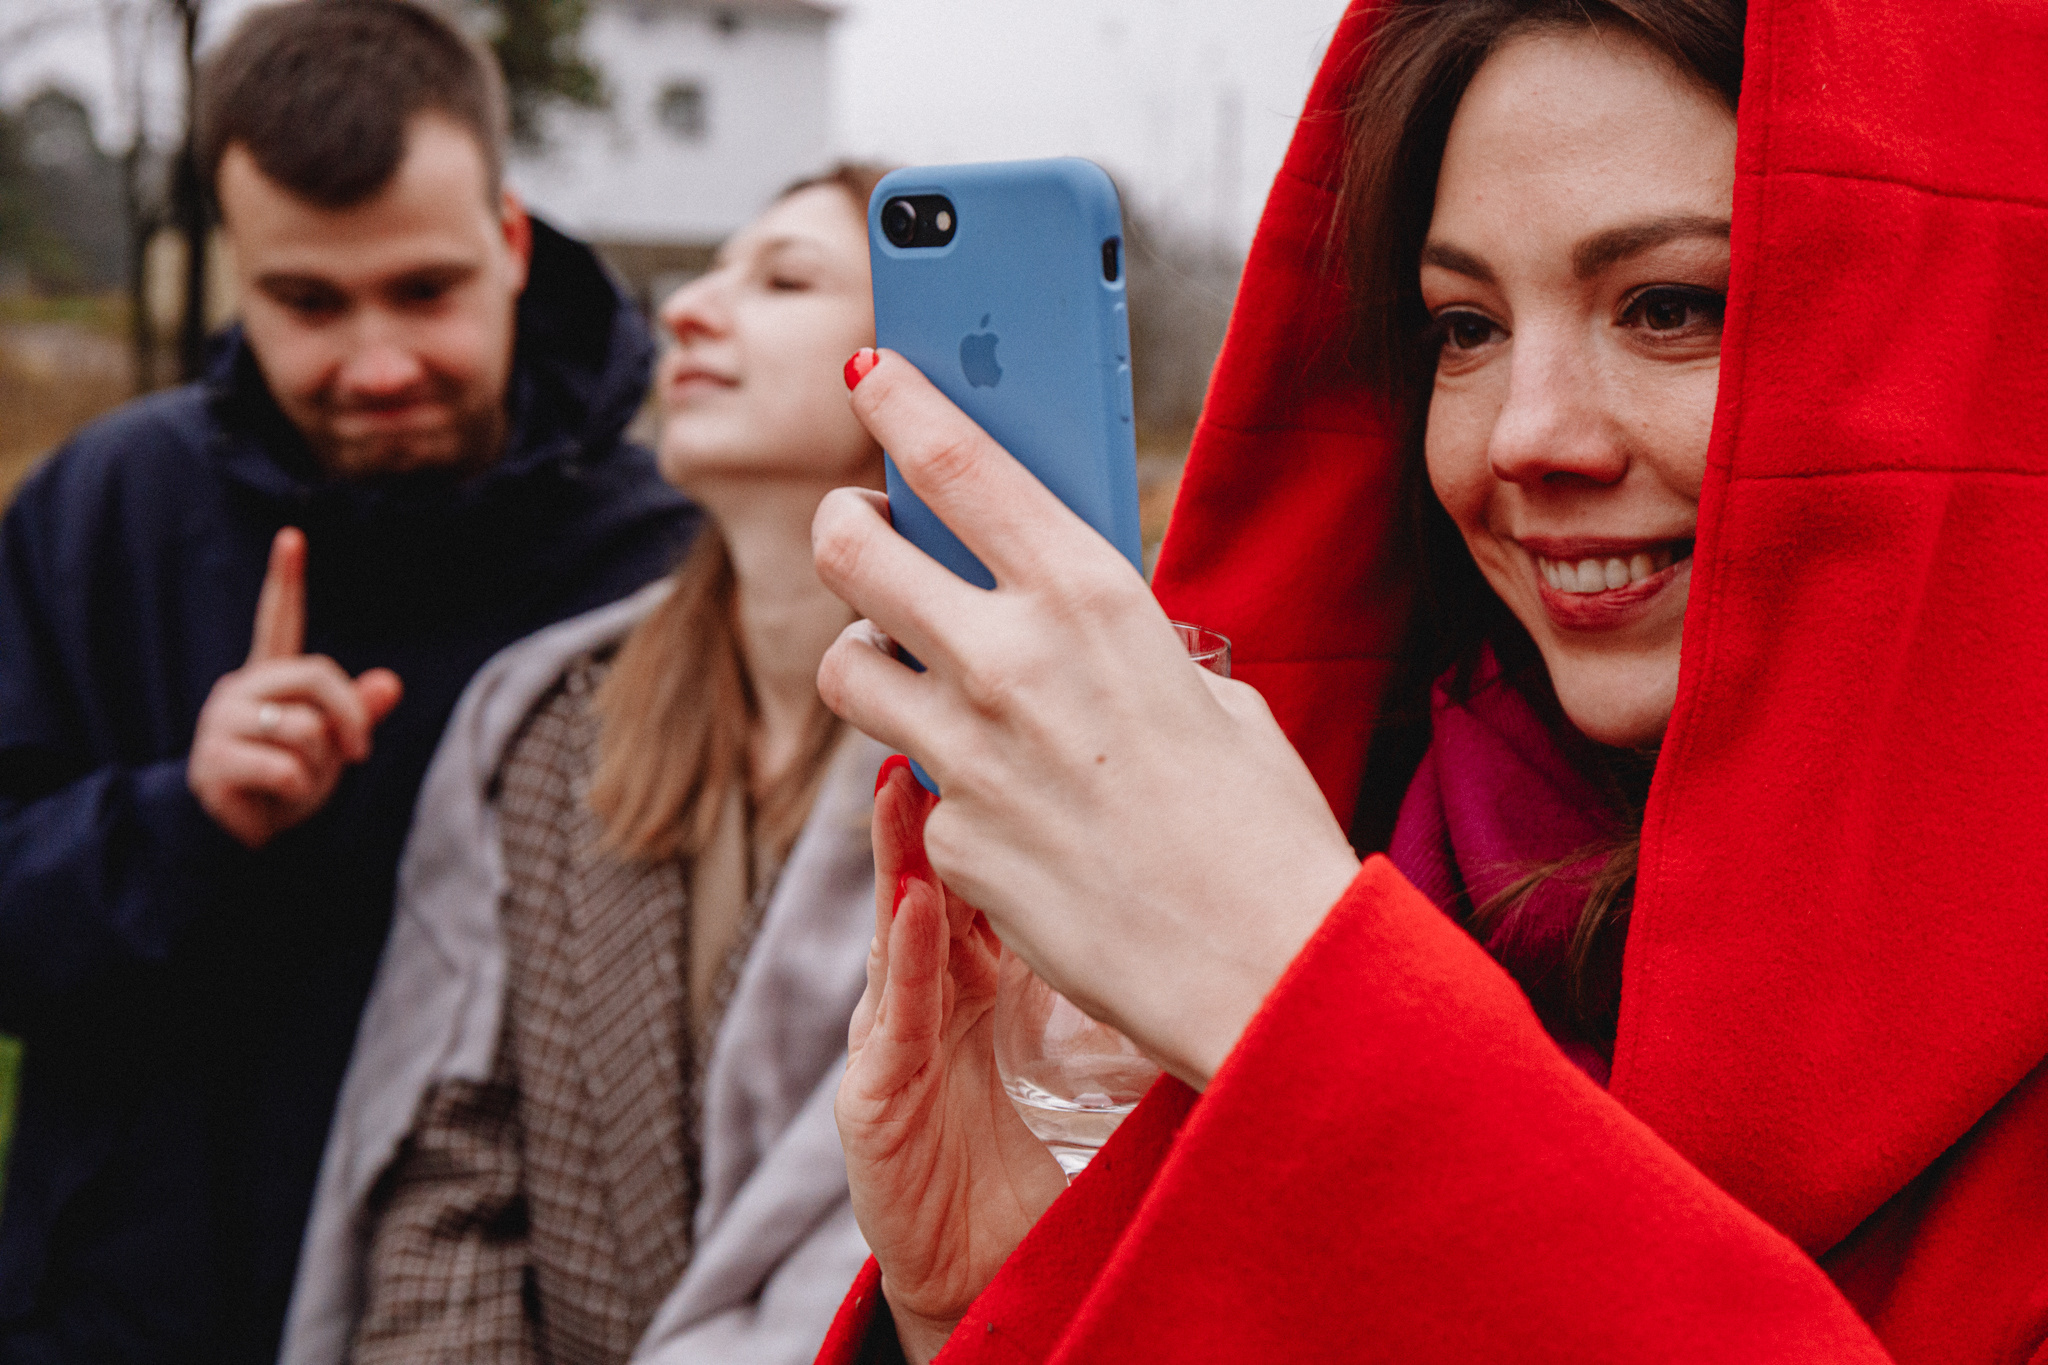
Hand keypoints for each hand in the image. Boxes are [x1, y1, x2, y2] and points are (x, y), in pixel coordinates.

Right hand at [188, 528, 403, 848]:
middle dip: (351, 718)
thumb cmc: (286, 784)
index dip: (285, 580)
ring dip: (319, 767)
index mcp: (269, 678)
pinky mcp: (214, 760)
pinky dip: (297, 792)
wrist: (237, 835)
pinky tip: (274, 799)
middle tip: (358, 755)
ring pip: (306, 729)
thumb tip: (390, 683)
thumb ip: (356, 713)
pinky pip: (287, 768)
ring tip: (295, 784)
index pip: (277, 620)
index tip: (293, 536)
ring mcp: (222, 722)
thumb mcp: (331, 747)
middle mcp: (241, 689)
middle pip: (318, 676)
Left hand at [814, 353, 1360, 1088]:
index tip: (870, 371)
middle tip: (861, 533)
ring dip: (867, 657)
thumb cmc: (1259, 824)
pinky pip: (906, 782)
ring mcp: (964, 755)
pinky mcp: (948, 839)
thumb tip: (1058, 622)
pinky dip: (936, 778)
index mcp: (1091, 597)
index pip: (957, 464)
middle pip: (853, 552)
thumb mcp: (1206, 690)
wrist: (1261, 967)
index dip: (900, 402)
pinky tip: (1001, 800)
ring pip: (841, 666)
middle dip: (845, 528)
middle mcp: (1008, 662)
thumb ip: (1113, 642)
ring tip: (913, 670)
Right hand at [837, 758, 1066, 1364]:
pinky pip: (894, 1017)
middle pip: (932, 865)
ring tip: (915, 771)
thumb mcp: (1079, 1024)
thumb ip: (1103, 942)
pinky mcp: (875, 1094)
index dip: (1004, 780)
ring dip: (902, 848)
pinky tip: (917, 899)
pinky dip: (906, 957)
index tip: (1033, 710)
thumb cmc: (1045, 1143)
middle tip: (962, 708)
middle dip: (940, 786)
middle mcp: (932, 983)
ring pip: (899, 922)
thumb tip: (1193, 861)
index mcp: (980, 960)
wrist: (991, 1262)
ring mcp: (896, 1031)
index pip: (988, 852)